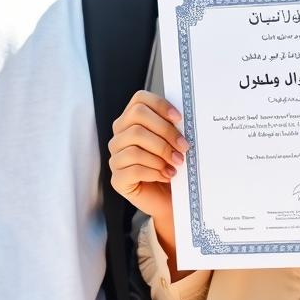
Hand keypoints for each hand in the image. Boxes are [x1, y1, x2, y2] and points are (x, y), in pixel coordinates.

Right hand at [108, 91, 187, 222]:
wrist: (170, 199)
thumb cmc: (172, 167)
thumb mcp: (174, 143)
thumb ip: (173, 127)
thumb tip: (182, 119)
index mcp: (132, 121)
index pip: (139, 99)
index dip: (160, 105)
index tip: (179, 118)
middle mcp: (120, 136)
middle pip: (137, 119)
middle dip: (165, 132)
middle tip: (183, 147)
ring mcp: (115, 157)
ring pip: (135, 145)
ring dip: (161, 155)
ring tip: (177, 164)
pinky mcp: (117, 179)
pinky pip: (134, 169)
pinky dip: (154, 171)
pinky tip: (166, 175)